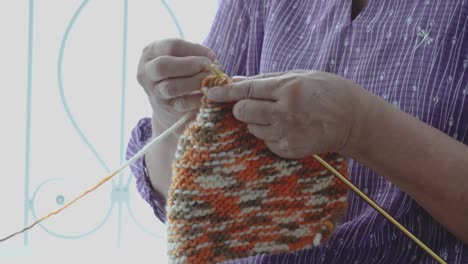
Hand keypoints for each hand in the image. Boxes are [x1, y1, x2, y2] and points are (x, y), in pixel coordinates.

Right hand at [137, 38, 217, 135]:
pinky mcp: (165, 108)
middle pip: (162, 65)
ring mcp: (154, 92)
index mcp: (150, 52)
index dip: (194, 49)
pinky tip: (209, 94)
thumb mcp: (182, 58)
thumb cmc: (180, 73)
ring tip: (211, 80)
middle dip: (189, 65)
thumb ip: (195, 55)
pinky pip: (182, 103)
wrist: (170, 104)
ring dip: (195, 82)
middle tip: (209, 66)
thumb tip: (213, 60)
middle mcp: (146, 72)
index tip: (211, 55)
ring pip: (171, 87)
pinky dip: (198, 98)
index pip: (170, 46)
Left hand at [207, 70, 372, 158]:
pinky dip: (269, 134)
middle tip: (250, 104)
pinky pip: (266, 142)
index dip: (225, 93)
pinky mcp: (289, 150)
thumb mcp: (300, 75)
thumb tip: (238, 81)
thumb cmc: (328, 91)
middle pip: (243, 112)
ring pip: (252, 128)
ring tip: (277, 115)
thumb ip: (267, 79)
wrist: (353, 120)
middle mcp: (285, 113)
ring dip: (256, 121)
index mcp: (288, 89)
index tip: (211, 94)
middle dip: (240, 107)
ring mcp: (287, 134)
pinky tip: (287, 128)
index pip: (247, 91)